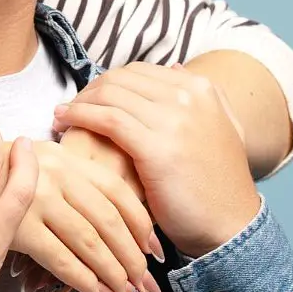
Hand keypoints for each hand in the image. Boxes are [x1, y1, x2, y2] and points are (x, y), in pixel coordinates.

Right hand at [9, 137, 162, 291]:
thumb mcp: (38, 161)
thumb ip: (72, 178)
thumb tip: (116, 215)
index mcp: (67, 157)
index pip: (119, 192)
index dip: (143, 225)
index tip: (156, 252)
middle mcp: (57, 173)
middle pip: (109, 220)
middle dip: (133, 258)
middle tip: (147, 285)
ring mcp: (37, 197)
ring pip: (89, 241)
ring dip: (113, 273)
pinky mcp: (18, 224)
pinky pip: (60, 258)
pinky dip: (83, 279)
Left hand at [54, 63, 260, 257]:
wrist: (231, 225)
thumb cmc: (216, 183)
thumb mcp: (221, 127)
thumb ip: (199, 97)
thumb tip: (174, 66)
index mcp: (201, 88)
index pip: (138, 71)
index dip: (106, 83)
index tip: (89, 99)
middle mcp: (189, 97)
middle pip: (120, 79)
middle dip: (89, 91)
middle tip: (69, 107)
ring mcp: (175, 120)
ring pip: (109, 95)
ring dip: (78, 103)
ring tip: (61, 116)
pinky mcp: (157, 147)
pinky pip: (107, 119)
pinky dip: (79, 117)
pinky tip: (64, 124)